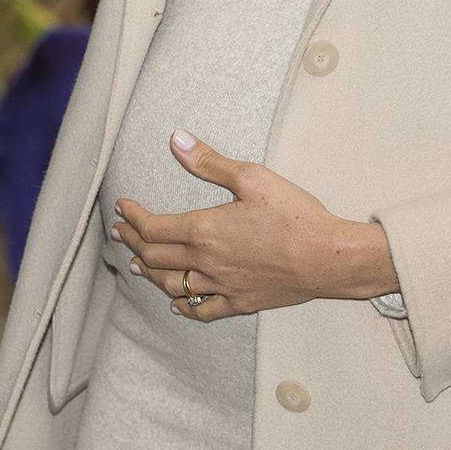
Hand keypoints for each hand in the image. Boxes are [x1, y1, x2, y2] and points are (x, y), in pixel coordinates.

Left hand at [109, 129, 399, 322]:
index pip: (153, 227)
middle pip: (155, 257)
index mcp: (204, 230)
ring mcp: (222, 286)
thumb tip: (176, 139)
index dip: (133, 217)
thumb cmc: (294, 215)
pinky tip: (176, 303)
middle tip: (121, 233)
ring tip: (136, 266)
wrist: (330, 257)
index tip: (122, 208)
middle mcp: (206, 261)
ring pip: (173, 285)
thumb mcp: (251, 178)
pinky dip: (185, 307)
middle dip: (133, 243)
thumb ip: (209, 162)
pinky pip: (204, 310)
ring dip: (150, 274)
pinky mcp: (242, 303)